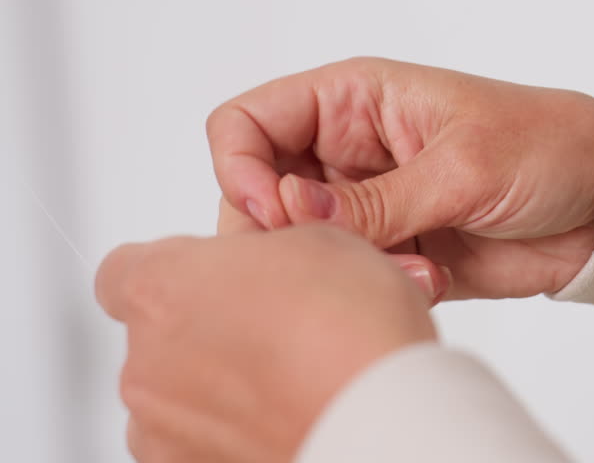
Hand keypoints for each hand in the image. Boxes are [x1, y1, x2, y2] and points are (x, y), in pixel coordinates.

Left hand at [96, 226, 445, 461]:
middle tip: (282, 325)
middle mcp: (145, 363)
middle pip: (157, 336)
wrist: (381, 421)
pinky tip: (291, 413)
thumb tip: (272, 254)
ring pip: (177, 396)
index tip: (223, 277)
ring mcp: (162, 431)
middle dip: (209, 329)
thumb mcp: (323, 239)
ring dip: (220, 385)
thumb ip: (270, 245)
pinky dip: (235, 432)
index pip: (124, 270)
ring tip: (294, 377)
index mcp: (160, 289)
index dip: (181, 270)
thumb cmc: (353, 335)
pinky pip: (202, 443)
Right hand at [206, 57, 593, 298]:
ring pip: (304, 248)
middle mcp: (349, 152)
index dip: (240, 168)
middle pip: (257, 196)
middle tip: (341, 257)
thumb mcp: (462, 165)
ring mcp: (371, 206)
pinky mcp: (397, 251)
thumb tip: (287, 214)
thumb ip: (375, 200)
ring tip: (415, 270)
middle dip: (288, 235)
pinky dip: (380, 289)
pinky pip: (353, 280)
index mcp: (354, 100)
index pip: (246, 123)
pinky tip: (434, 281)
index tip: (278, 210)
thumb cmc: (547, 146)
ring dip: (344, 268)